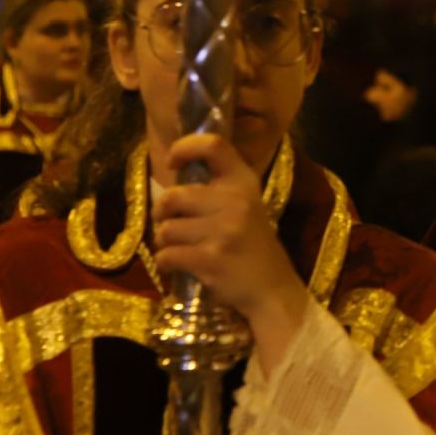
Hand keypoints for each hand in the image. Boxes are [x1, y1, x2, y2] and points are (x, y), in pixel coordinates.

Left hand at [153, 135, 307, 369]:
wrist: (273, 289)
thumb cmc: (252, 246)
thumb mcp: (245, 206)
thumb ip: (217, 189)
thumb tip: (174, 172)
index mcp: (244, 182)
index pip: (214, 145)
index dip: (185, 147)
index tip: (173, 162)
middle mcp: (236, 201)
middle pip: (174, 196)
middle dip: (162, 213)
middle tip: (169, 223)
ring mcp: (225, 231)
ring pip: (166, 229)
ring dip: (165, 242)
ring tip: (181, 249)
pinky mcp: (212, 259)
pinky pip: (167, 255)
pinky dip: (167, 263)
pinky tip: (181, 266)